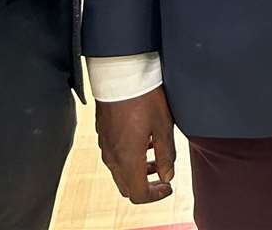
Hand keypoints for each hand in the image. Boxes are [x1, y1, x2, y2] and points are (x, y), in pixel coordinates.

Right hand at [96, 86, 176, 203]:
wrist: (120, 75)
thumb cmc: (144, 98)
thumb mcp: (164, 127)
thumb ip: (167, 154)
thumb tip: (168, 176)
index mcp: (128, 159)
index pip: (139, 194)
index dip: (155, 195)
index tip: (168, 187)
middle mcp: (113, 157)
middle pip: (127, 186)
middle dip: (146, 185)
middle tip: (163, 174)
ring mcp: (105, 146)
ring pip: (120, 171)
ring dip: (138, 170)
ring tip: (156, 155)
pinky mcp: (103, 134)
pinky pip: (114, 156)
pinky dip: (129, 157)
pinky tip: (144, 141)